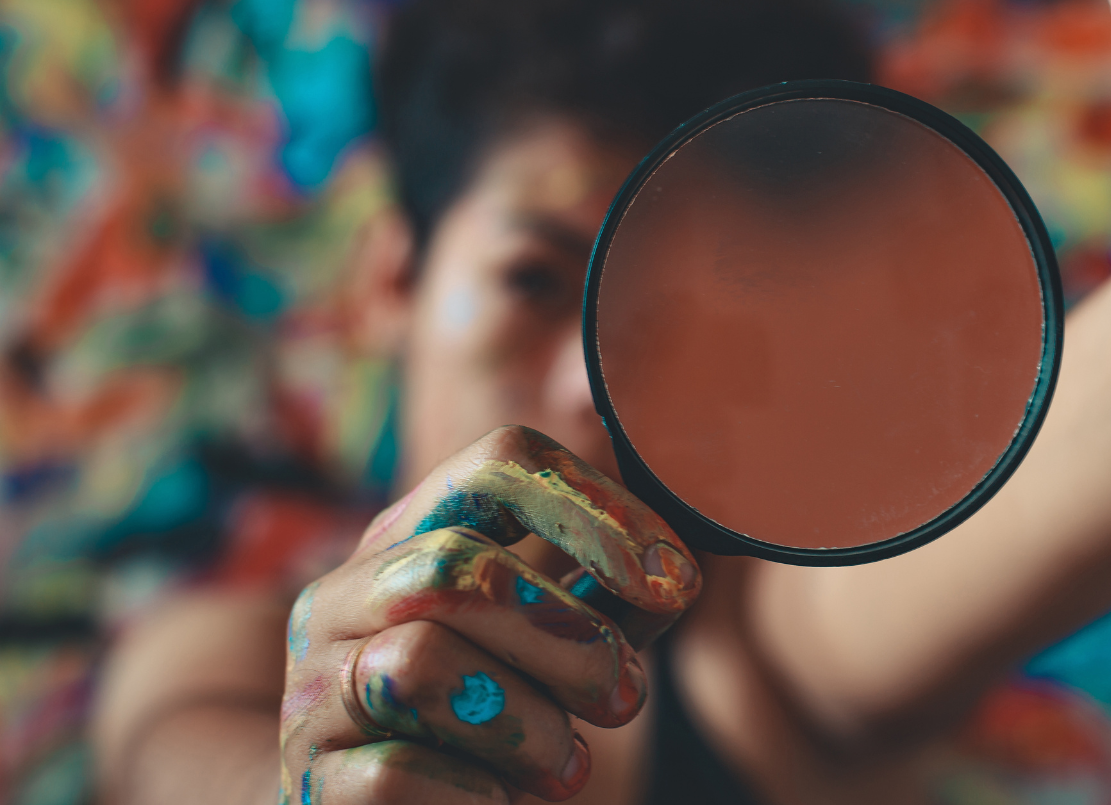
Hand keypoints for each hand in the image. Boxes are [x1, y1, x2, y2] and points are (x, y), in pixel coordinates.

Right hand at [277, 426, 699, 802]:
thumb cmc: (490, 720)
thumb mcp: (550, 643)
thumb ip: (608, 598)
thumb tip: (677, 573)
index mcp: (412, 536)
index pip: (499, 463)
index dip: (598, 509)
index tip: (673, 579)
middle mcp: (343, 597)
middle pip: (458, 568)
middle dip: (569, 634)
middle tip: (625, 695)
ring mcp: (311, 688)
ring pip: (424, 665)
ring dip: (531, 725)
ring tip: (567, 764)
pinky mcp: (310, 780)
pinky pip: (398, 772)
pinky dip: (481, 793)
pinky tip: (506, 798)